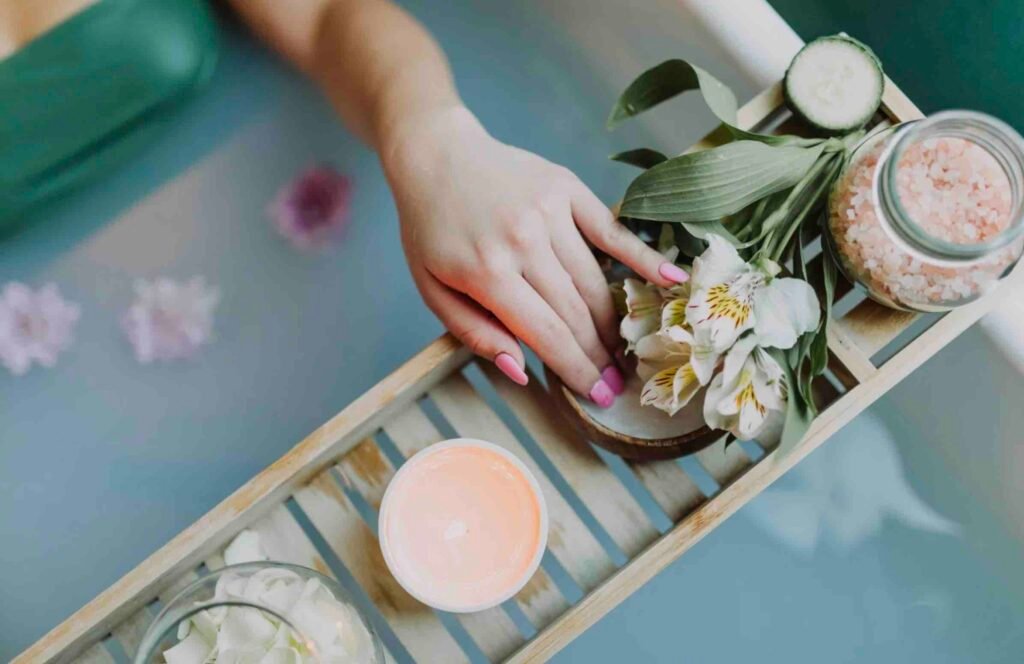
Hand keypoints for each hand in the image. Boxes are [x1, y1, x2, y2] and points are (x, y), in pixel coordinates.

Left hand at [381, 106, 688, 404]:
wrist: (435, 155)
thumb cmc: (430, 229)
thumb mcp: (432, 289)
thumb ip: (474, 333)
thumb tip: (521, 371)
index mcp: (486, 273)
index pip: (546, 334)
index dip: (576, 370)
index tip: (598, 396)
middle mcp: (523, 242)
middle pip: (575, 313)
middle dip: (598, 356)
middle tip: (617, 385)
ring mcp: (549, 212)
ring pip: (594, 281)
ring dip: (612, 322)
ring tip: (623, 351)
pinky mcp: (566, 188)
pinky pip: (611, 230)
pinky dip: (642, 257)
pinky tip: (671, 279)